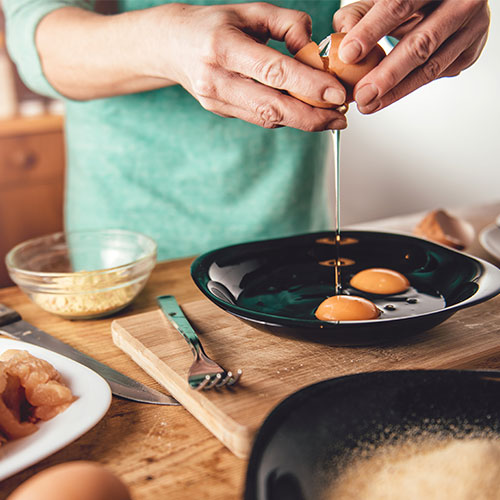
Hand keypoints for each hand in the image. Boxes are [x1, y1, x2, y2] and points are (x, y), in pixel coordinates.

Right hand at [150, 2, 346, 130]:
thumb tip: (312, 48)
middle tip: (340, 119)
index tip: (337, 94)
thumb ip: (287, 23)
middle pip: (271, 108)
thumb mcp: (250, 10)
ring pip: (266, 119)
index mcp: (223, 46)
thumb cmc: (214, 24)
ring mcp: (216, 100)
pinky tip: (302, 111)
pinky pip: (259, 119)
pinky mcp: (220, 111)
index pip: (273, 72)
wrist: (171, 46)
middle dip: (311, 117)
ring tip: (329, 117)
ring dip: (302, 122)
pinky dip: (285, 118)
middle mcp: (217, 78)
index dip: (308, 86)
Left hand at [333, 0, 489, 113]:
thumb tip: (341, 40)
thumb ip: (358, 15)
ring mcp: (472, 27)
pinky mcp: (471, 51)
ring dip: (397, 91)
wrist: (450, 2)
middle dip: (388, 73)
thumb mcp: (381, 0)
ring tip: (369, 103)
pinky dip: (410, 87)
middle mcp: (460, 1)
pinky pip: (438, 74)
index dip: (372, 31)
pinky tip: (388, 96)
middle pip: (422, 42)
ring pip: (432, 66)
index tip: (348, 54)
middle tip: (362, 93)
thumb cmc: (409, 2)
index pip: (399, 5)